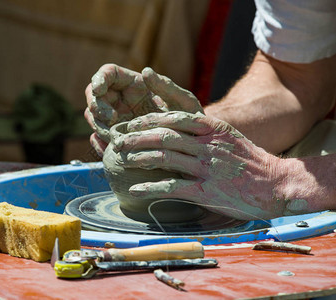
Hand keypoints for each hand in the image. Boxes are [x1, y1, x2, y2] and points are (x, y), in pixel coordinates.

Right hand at [84, 64, 202, 154]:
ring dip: (98, 126)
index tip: (99, 89)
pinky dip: (99, 144)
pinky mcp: (116, 138)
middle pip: (94, 95)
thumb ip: (167, 87)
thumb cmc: (191, 120)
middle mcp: (121, 99)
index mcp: (134, 84)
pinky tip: (109, 149)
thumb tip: (146, 71)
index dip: (99, 79)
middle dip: (96, 105)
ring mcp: (116, 119)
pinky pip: (98, 139)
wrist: (192, 147)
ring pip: (94, 117)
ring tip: (116, 137)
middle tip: (109, 118)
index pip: (108, 74)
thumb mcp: (184, 103)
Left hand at [113, 111, 288, 219]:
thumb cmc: (249, 161)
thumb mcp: (227, 137)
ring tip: (121, 159)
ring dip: (138, 158)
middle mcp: (207, 144)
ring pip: (164, 157)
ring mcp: (207, 167)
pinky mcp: (207, 191)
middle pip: (164, 135)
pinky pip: (172, 187)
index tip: (130, 124)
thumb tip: (174, 130)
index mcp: (212, 128)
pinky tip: (134, 190)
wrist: (276, 184)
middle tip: (117, 140)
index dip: (147, 120)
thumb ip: (202, 132)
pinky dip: (150, 188)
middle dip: (136, 137)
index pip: (173, 118)